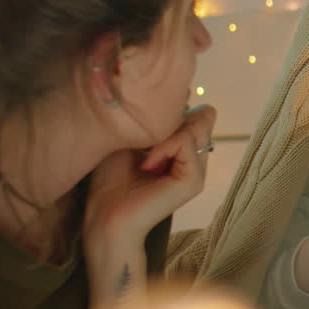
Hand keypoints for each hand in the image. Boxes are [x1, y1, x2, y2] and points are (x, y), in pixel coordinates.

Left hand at [84, 105, 216, 253]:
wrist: (105, 217)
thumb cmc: (111, 181)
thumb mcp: (132, 138)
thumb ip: (156, 120)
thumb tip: (178, 92)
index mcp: (185, 150)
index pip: (197, 111)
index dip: (174, 109)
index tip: (143, 126)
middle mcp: (196, 159)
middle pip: (203, 115)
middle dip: (173, 118)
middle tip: (144, 141)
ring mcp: (198, 171)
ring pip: (197, 125)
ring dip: (166, 132)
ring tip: (143, 154)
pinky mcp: (194, 181)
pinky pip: (187, 143)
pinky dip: (165, 146)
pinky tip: (146, 164)